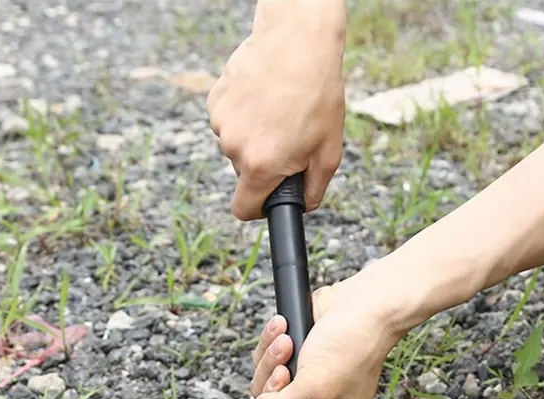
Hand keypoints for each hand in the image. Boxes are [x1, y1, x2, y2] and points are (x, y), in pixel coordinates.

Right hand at [206, 0, 346, 220]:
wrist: (298, 42)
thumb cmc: (318, 97)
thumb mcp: (328, 153)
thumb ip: (314, 190)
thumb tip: (303, 206)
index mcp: (261, 166)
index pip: (243, 209)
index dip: (257, 209)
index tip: (267, 200)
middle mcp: (235, 147)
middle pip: (244, 173)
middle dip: (264, 163)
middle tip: (289, 137)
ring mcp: (222, 122)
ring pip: (237, 145)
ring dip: (254, 136)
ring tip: (278, 112)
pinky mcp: (215, 100)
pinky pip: (229, 121)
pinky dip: (244, 115)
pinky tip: (263, 98)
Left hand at [250, 266, 406, 398]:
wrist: (360, 305)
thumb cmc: (351, 349)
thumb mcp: (312, 392)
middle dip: (272, 389)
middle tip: (287, 373)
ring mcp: (305, 385)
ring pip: (264, 387)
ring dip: (271, 361)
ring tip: (288, 344)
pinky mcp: (295, 360)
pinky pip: (265, 361)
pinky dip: (270, 344)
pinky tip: (284, 331)